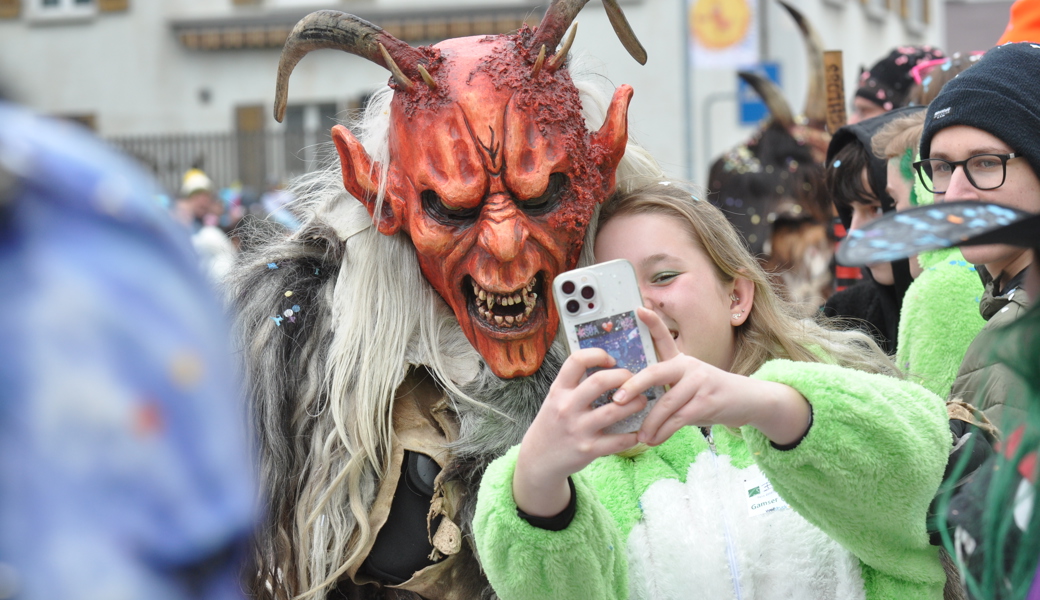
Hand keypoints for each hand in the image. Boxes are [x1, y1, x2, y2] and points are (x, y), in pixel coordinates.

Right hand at [512, 348, 647, 516]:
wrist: (539, 459)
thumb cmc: (553, 423)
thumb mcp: (556, 399)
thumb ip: (575, 385)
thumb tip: (610, 368)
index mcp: (559, 390)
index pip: (577, 360)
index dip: (598, 355)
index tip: (611, 361)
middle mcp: (567, 407)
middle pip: (600, 381)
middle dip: (624, 377)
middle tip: (634, 380)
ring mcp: (578, 429)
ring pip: (615, 410)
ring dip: (636, 403)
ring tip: (642, 401)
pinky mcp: (588, 449)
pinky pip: (619, 441)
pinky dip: (633, 436)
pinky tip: (637, 432)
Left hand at [612, 308, 810, 446]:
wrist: (750, 401)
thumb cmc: (712, 395)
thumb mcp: (691, 385)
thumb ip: (668, 389)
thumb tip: (635, 405)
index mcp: (682, 361)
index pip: (665, 339)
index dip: (653, 323)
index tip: (639, 308)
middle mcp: (689, 367)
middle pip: (656, 373)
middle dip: (634, 386)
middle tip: (616, 400)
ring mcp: (699, 383)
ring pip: (665, 404)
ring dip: (650, 424)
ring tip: (640, 436)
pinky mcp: (706, 402)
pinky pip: (678, 419)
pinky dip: (663, 432)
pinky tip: (654, 440)